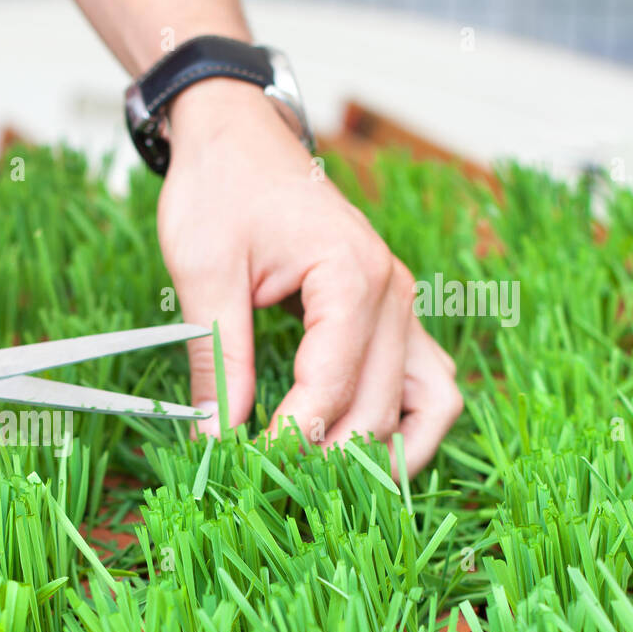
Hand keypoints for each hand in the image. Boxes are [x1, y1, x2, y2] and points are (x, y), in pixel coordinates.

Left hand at [158, 80, 461, 474]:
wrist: (237, 140)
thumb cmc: (221, 192)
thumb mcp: (204, 274)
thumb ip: (216, 360)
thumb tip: (213, 438)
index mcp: (351, 275)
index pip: (332, 385)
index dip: (290, 440)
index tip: (245, 471)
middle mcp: (394, 293)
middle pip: (379, 406)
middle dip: (328, 458)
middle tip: (270, 488)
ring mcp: (402, 305)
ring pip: (427, 405)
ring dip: (386, 454)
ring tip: (330, 491)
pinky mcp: (392, 316)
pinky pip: (425, 385)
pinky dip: (406, 427)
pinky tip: (363, 457)